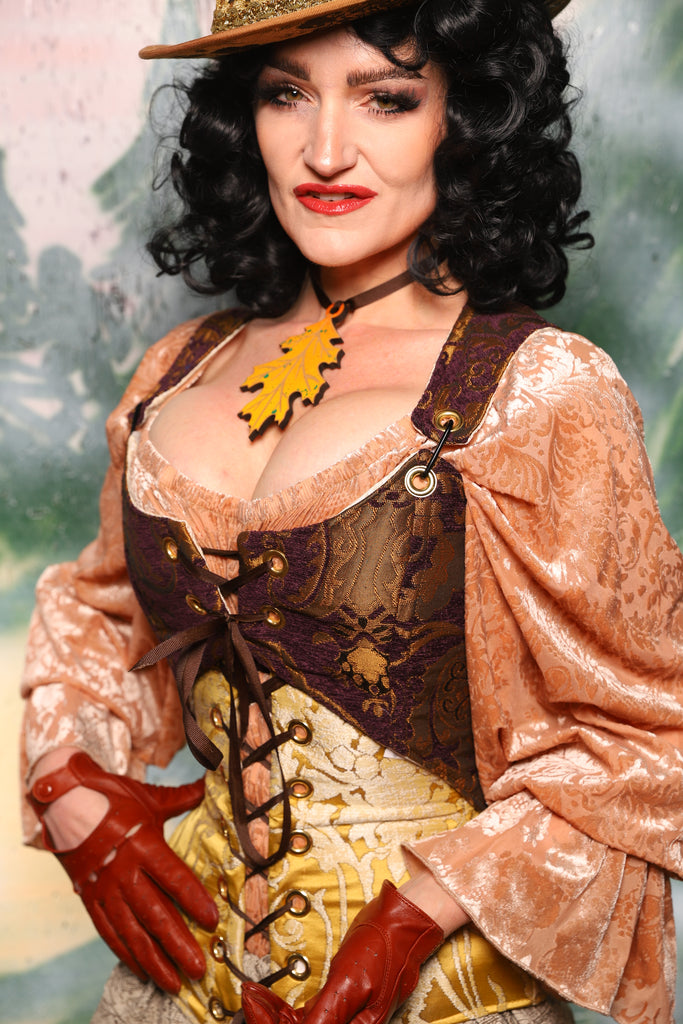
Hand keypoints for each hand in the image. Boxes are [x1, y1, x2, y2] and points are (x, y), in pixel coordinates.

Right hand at [29, 751, 217, 992]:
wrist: (64, 804)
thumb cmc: (113, 798)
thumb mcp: (149, 797)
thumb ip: (182, 798)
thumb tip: (210, 784)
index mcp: (143, 844)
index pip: (173, 878)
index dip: (193, 900)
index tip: (212, 920)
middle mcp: (124, 872)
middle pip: (154, 914)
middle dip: (178, 944)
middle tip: (198, 968)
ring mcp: (105, 889)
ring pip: (131, 931)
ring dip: (154, 958)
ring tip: (174, 981)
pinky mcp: (90, 899)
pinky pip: (109, 932)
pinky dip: (125, 953)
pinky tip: (142, 969)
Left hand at [241, 881, 442, 1023]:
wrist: (402, 921)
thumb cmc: (382, 947)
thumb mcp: (349, 982)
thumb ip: (324, 1016)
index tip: (249, 1004)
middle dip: (269, 1022)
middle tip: (249, 998)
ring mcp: (342, 1016)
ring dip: (272, 1016)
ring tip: (253, 996)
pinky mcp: (339, 1003)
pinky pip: (307, 1016)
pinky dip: (283, 1010)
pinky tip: (266, 998)